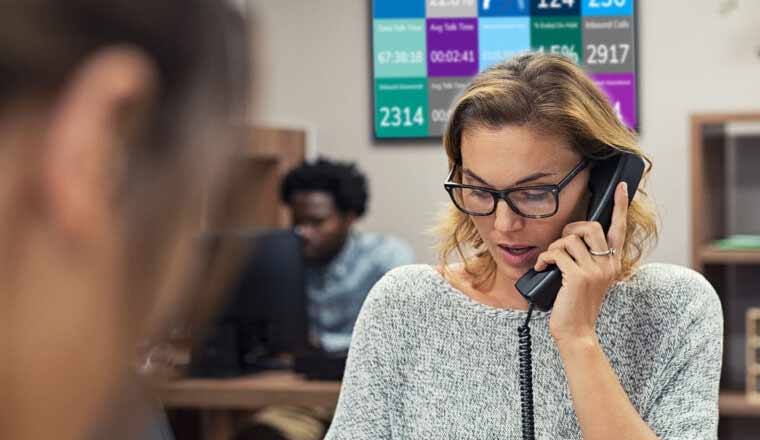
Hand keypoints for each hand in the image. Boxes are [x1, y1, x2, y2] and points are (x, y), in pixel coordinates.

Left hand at [534, 182, 628, 344]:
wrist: (576, 332)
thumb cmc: (577, 306)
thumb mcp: (590, 280)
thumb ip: (588, 260)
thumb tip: (572, 238)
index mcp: (613, 264)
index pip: (620, 229)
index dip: (619, 206)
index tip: (620, 187)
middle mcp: (608, 265)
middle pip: (591, 226)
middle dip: (570, 229)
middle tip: (560, 244)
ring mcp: (594, 271)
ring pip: (570, 239)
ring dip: (554, 247)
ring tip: (550, 262)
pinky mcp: (577, 276)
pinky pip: (556, 253)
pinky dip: (544, 258)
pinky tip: (541, 269)